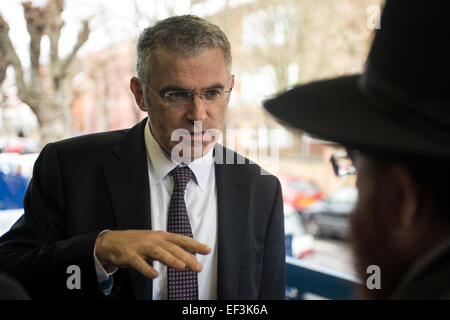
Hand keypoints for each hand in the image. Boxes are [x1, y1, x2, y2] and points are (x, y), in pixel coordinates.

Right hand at [95, 230, 210, 278]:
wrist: (112, 241)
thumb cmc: (138, 242)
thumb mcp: (157, 242)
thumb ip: (172, 249)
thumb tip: (191, 258)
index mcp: (162, 236)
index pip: (181, 240)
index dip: (195, 244)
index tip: (207, 250)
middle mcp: (154, 240)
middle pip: (173, 248)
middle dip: (187, 257)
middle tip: (198, 266)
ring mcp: (142, 247)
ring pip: (158, 253)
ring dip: (170, 260)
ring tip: (181, 267)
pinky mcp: (129, 255)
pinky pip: (139, 263)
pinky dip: (147, 269)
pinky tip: (154, 275)